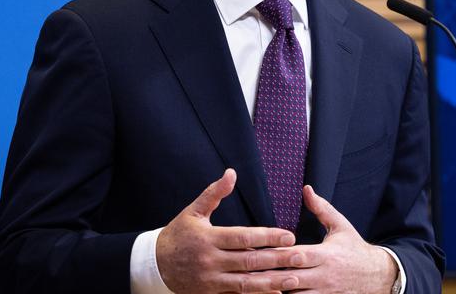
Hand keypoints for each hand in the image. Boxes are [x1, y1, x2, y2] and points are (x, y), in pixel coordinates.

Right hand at [156, 169, 302, 293]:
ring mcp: (211, 281)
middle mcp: (211, 261)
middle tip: (302, 257)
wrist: (152, 265)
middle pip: (250, 261)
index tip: (289, 236)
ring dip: (272, 282)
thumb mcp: (193, 211)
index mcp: (209, 238)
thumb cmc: (177, 235)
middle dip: (277, 259)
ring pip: (246, 283)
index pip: (243, 238)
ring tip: (294, 279)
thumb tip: (231, 173)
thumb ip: (214, 193)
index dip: (267, 237)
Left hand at [262, 185, 397, 293]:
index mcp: (326, 254)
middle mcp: (323, 275)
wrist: (377, 276)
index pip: (297, 255)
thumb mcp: (340, 226)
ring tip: (252, 287)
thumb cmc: (354, 249)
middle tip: (244, 273)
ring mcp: (323, 292)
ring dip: (274, 291)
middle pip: (290, 277)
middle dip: (267, 276)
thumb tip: (306, 188)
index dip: (276, 255)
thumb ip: (321, 209)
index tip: (255, 252)